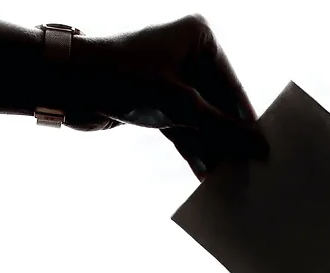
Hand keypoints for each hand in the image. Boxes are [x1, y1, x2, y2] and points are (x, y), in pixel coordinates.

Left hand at [65, 15, 267, 180]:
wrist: (65, 83)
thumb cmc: (124, 79)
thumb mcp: (181, 106)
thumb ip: (222, 128)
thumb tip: (259, 146)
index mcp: (199, 38)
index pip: (233, 85)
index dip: (246, 121)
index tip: (264, 150)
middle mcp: (187, 54)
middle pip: (218, 104)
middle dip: (228, 138)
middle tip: (248, 168)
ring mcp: (170, 79)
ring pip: (201, 118)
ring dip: (211, 147)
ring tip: (228, 177)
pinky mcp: (155, 100)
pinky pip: (182, 127)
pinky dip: (191, 148)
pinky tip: (204, 173)